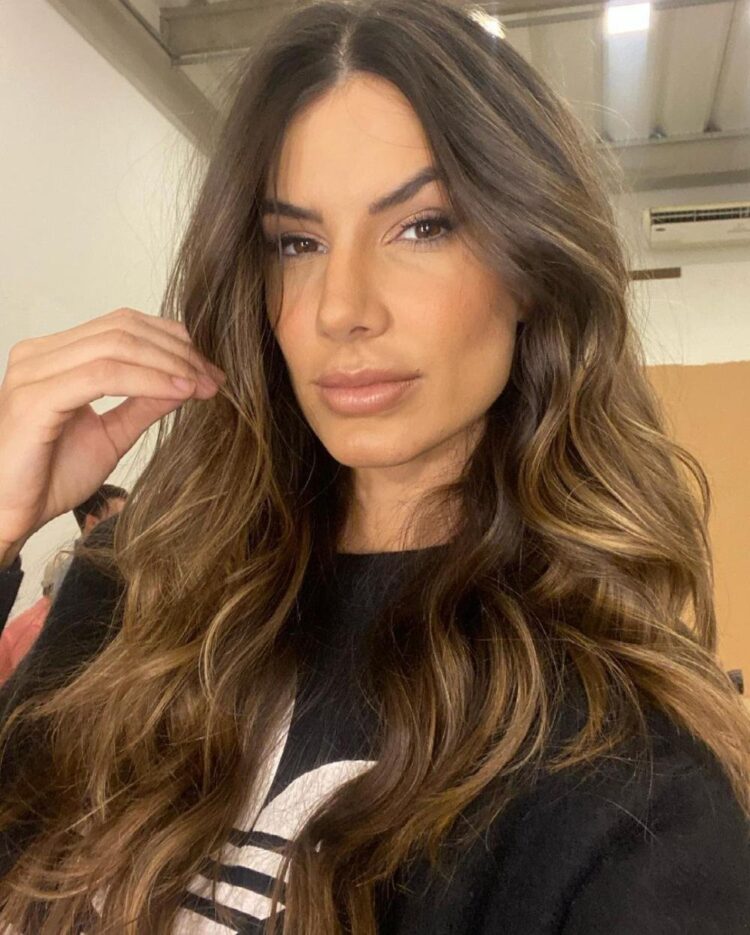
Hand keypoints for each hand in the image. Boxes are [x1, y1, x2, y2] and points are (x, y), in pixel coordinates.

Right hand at [0, 307, 224, 563]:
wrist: (8, 516)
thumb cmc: (49, 477)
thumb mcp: (112, 435)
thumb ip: (144, 404)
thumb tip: (187, 381)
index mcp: (54, 355)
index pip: (122, 326)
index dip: (172, 342)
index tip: (210, 371)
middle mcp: (40, 354)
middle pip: (123, 328)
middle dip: (177, 352)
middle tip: (213, 378)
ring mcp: (34, 372)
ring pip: (116, 345)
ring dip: (169, 364)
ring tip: (202, 385)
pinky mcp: (35, 398)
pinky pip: (103, 374)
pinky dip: (148, 380)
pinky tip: (178, 393)